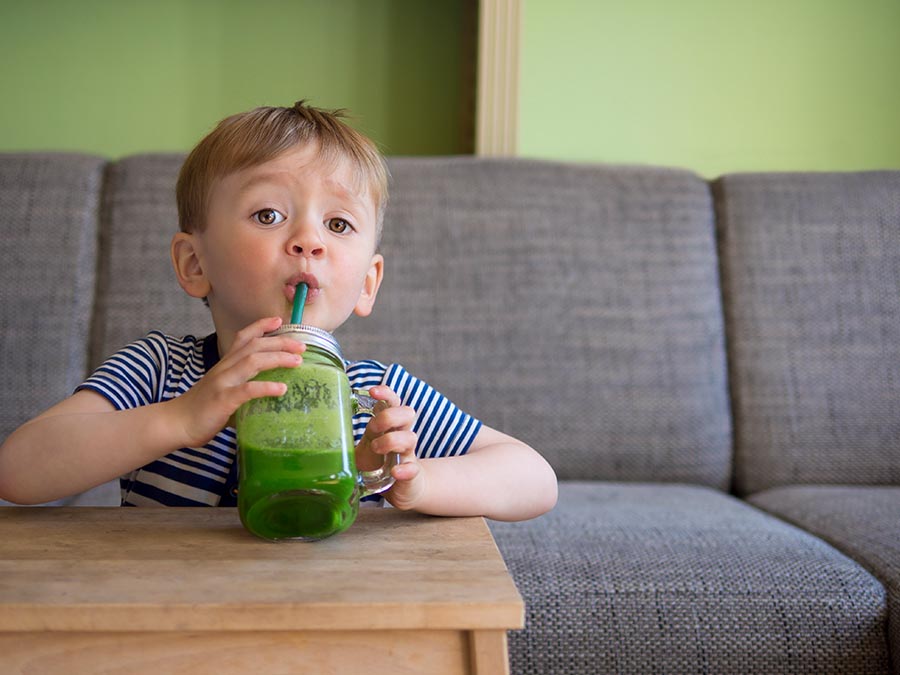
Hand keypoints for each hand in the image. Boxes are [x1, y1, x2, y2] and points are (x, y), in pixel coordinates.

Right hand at [170, 317, 304, 446]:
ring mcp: (223, 382)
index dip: (261, 326)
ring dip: (278, 358)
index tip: (279, 320)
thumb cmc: (203, 409)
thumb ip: (245, 388)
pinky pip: (247, 390)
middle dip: (280, 342)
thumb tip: (271, 394)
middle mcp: (225, 368)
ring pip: (252, 361)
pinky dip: (266, 387)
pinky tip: (282, 389)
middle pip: (255, 346)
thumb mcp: (225, 390)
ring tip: (297, 361)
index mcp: (225, 364)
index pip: (243, 337)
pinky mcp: (223, 400)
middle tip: (302, 345)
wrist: (176, 423)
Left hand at [354, 385, 422, 509]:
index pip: (392, 402)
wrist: (401, 489)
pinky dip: (405, 469)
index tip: (372, 392)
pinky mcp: (411, 475)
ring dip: (392, 440)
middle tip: (372, 427)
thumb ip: (343, 444)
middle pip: (406, 413)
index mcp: (387, 427)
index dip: (385, 394)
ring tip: (376, 447)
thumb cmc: (378, 465)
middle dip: (388, 416)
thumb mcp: (360, 451)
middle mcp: (400, 436)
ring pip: (410, 438)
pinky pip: (413, 469)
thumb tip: (313, 439)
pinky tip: (395, 472)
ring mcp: (407, 455)